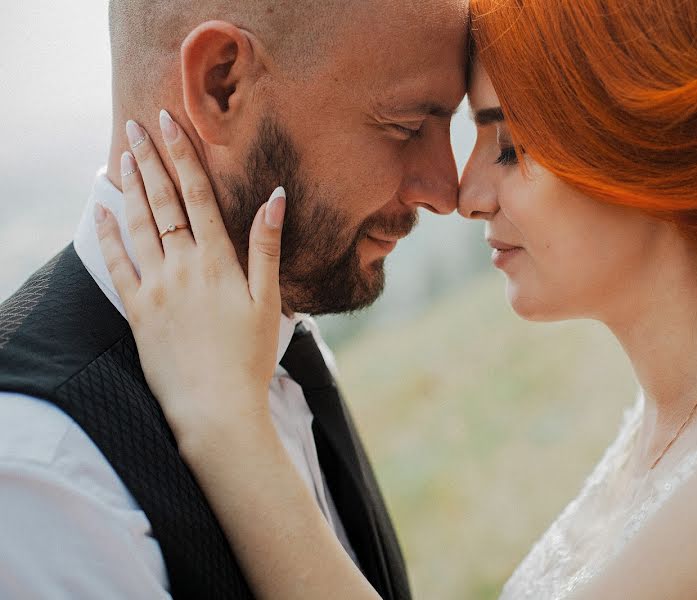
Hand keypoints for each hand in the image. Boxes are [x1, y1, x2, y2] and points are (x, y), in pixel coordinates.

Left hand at [95, 109, 285, 445]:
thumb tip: (275, 197)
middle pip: (162, 203)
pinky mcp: (136, 311)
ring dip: (129, 189)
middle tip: (136, 125)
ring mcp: (155, 288)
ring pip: (138, 226)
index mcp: (217, 262)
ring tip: (123, 157)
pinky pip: (116, 264)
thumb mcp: (269, 300)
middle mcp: (181, 267)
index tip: (169, 123)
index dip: (182, 157)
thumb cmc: (250, 357)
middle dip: (149, 160)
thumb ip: (267, 246)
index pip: (197, 197)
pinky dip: (107, 235)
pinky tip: (102, 211)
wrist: (215, 408)